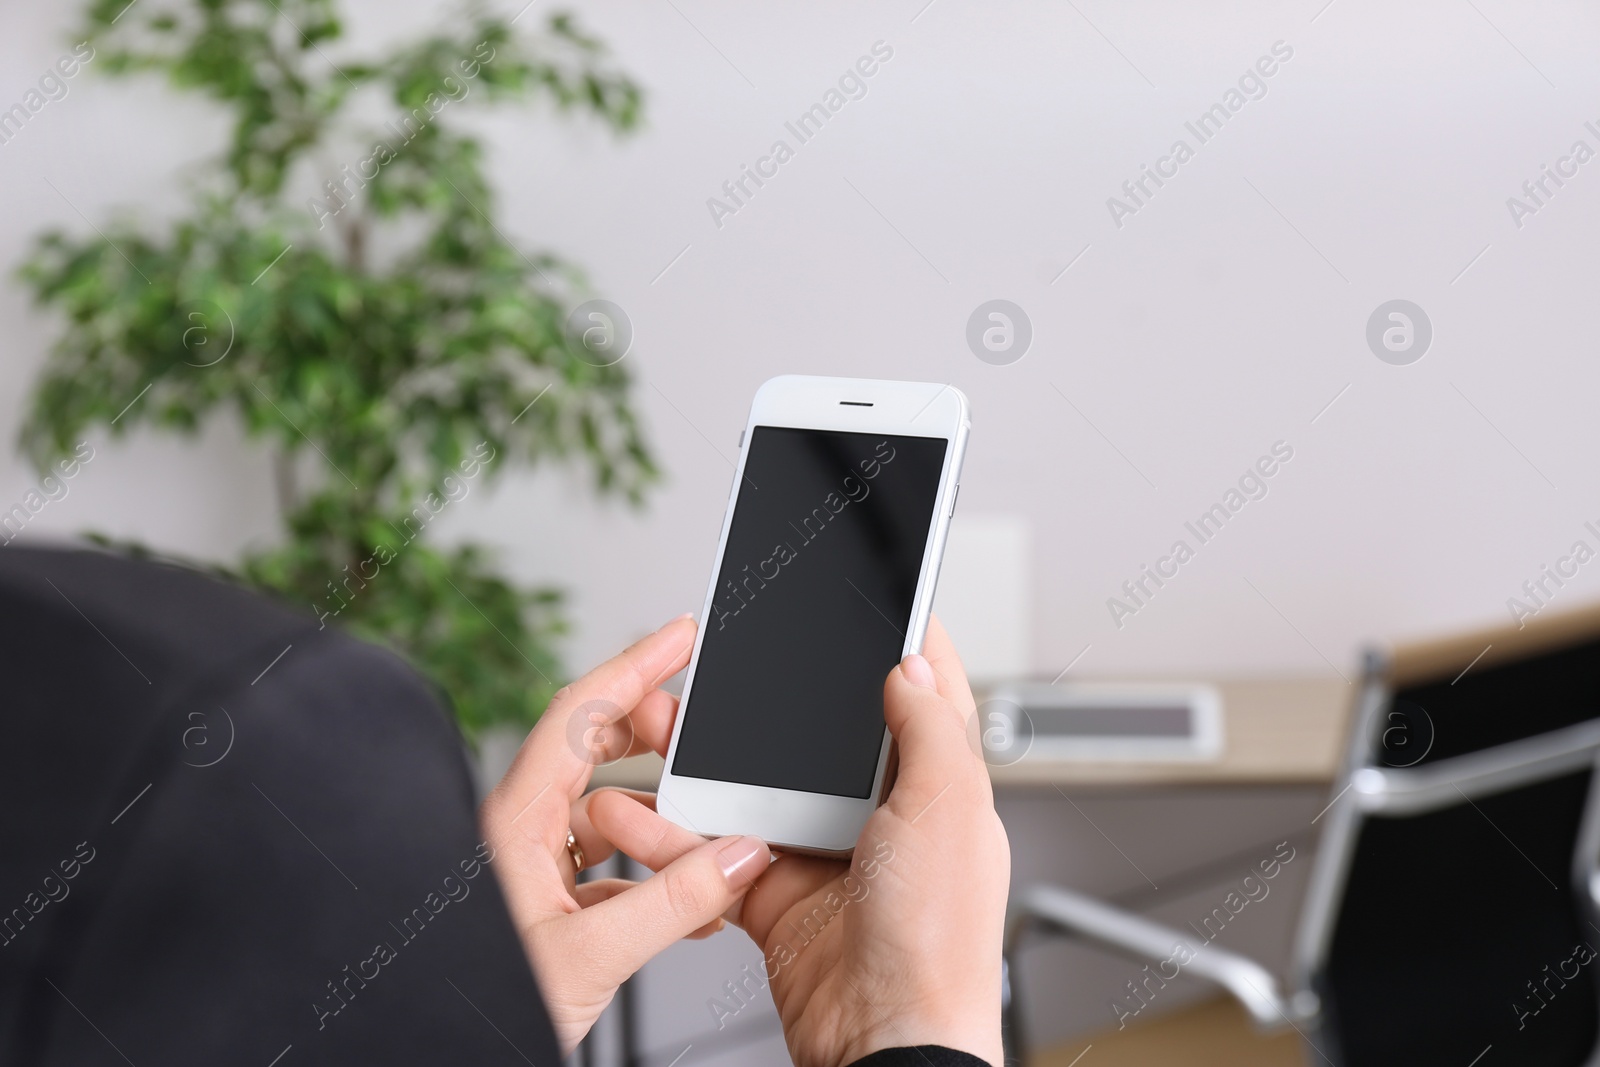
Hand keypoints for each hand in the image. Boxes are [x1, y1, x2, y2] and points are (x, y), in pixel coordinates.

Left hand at [479, 615, 771, 1054]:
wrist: (430, 1048)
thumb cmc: (477, 1002)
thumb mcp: (590, 955)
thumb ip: (673, 903)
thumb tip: (739, 856)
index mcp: (514, 821)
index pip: (579, 713)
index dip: (635, 665)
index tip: (680, 636)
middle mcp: (519, 833)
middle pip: (593, 746)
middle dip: (655, 732)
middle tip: (704, 732)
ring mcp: (531, 868)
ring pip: (605, 807)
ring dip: (660, 809)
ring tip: (706, 822)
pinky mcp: (546, 905)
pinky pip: (607, 861)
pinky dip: (652, 865)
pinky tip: (687, 892)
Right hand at [590, 616, 1009, 1066]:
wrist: (884, 1041)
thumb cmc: (939, 940)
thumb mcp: (949, 809)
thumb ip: (930, 728)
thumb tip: (912, 664)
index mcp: (936, 788)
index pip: (926, 696)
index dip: (904, 646)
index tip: (879, 599)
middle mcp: (882, 816)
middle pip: (819, 736)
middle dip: (770, 699)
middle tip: (731, 662)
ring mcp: (824, 854)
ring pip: (756, 786)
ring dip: (703, 760)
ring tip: (660, 726)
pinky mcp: (773, 893)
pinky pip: (716, 851)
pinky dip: (674, 834)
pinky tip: (644, 810)